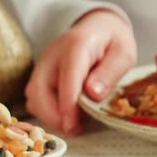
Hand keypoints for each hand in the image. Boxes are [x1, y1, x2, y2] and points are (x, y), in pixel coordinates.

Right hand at [25, 10, 136, 133]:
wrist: (99, 26)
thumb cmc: (113, 41)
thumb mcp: (123, 54)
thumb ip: (109, 72)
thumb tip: (93, 94)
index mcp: (78, 45)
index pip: (67, 76)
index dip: (68, 103)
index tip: (72, 125)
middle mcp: (54, 54)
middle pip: (40, 88)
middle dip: (53, 115)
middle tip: (74, 129)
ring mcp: (44, 64)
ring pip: (33, 95)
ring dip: (49, 115)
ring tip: (74, 124)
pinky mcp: (41, 74)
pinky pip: (35, 97)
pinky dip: (47, 111)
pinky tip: (67, 116)